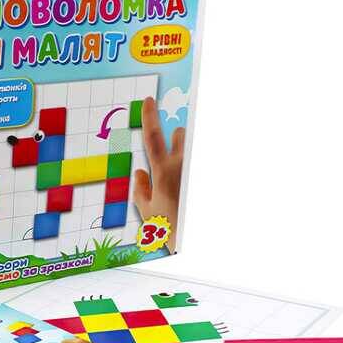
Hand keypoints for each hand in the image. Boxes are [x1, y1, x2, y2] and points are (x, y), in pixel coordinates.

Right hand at [132, 96, 185, 252]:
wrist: (194, 241)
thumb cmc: (167, 228)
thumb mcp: (147, 210)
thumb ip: (140, 188)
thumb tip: (140, 171)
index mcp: (162, 172)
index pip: (153, 137)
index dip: (149, 116)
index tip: (149, 100)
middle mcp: (181, 166)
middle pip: (180, 134)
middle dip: (175, 138)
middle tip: (170, 154)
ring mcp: (194, 171)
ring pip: (189, 149)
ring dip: (184, 155)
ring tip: (181, 177)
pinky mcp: (203, 178)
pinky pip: (194, 167)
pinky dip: (190, 174)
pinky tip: (188, 192)